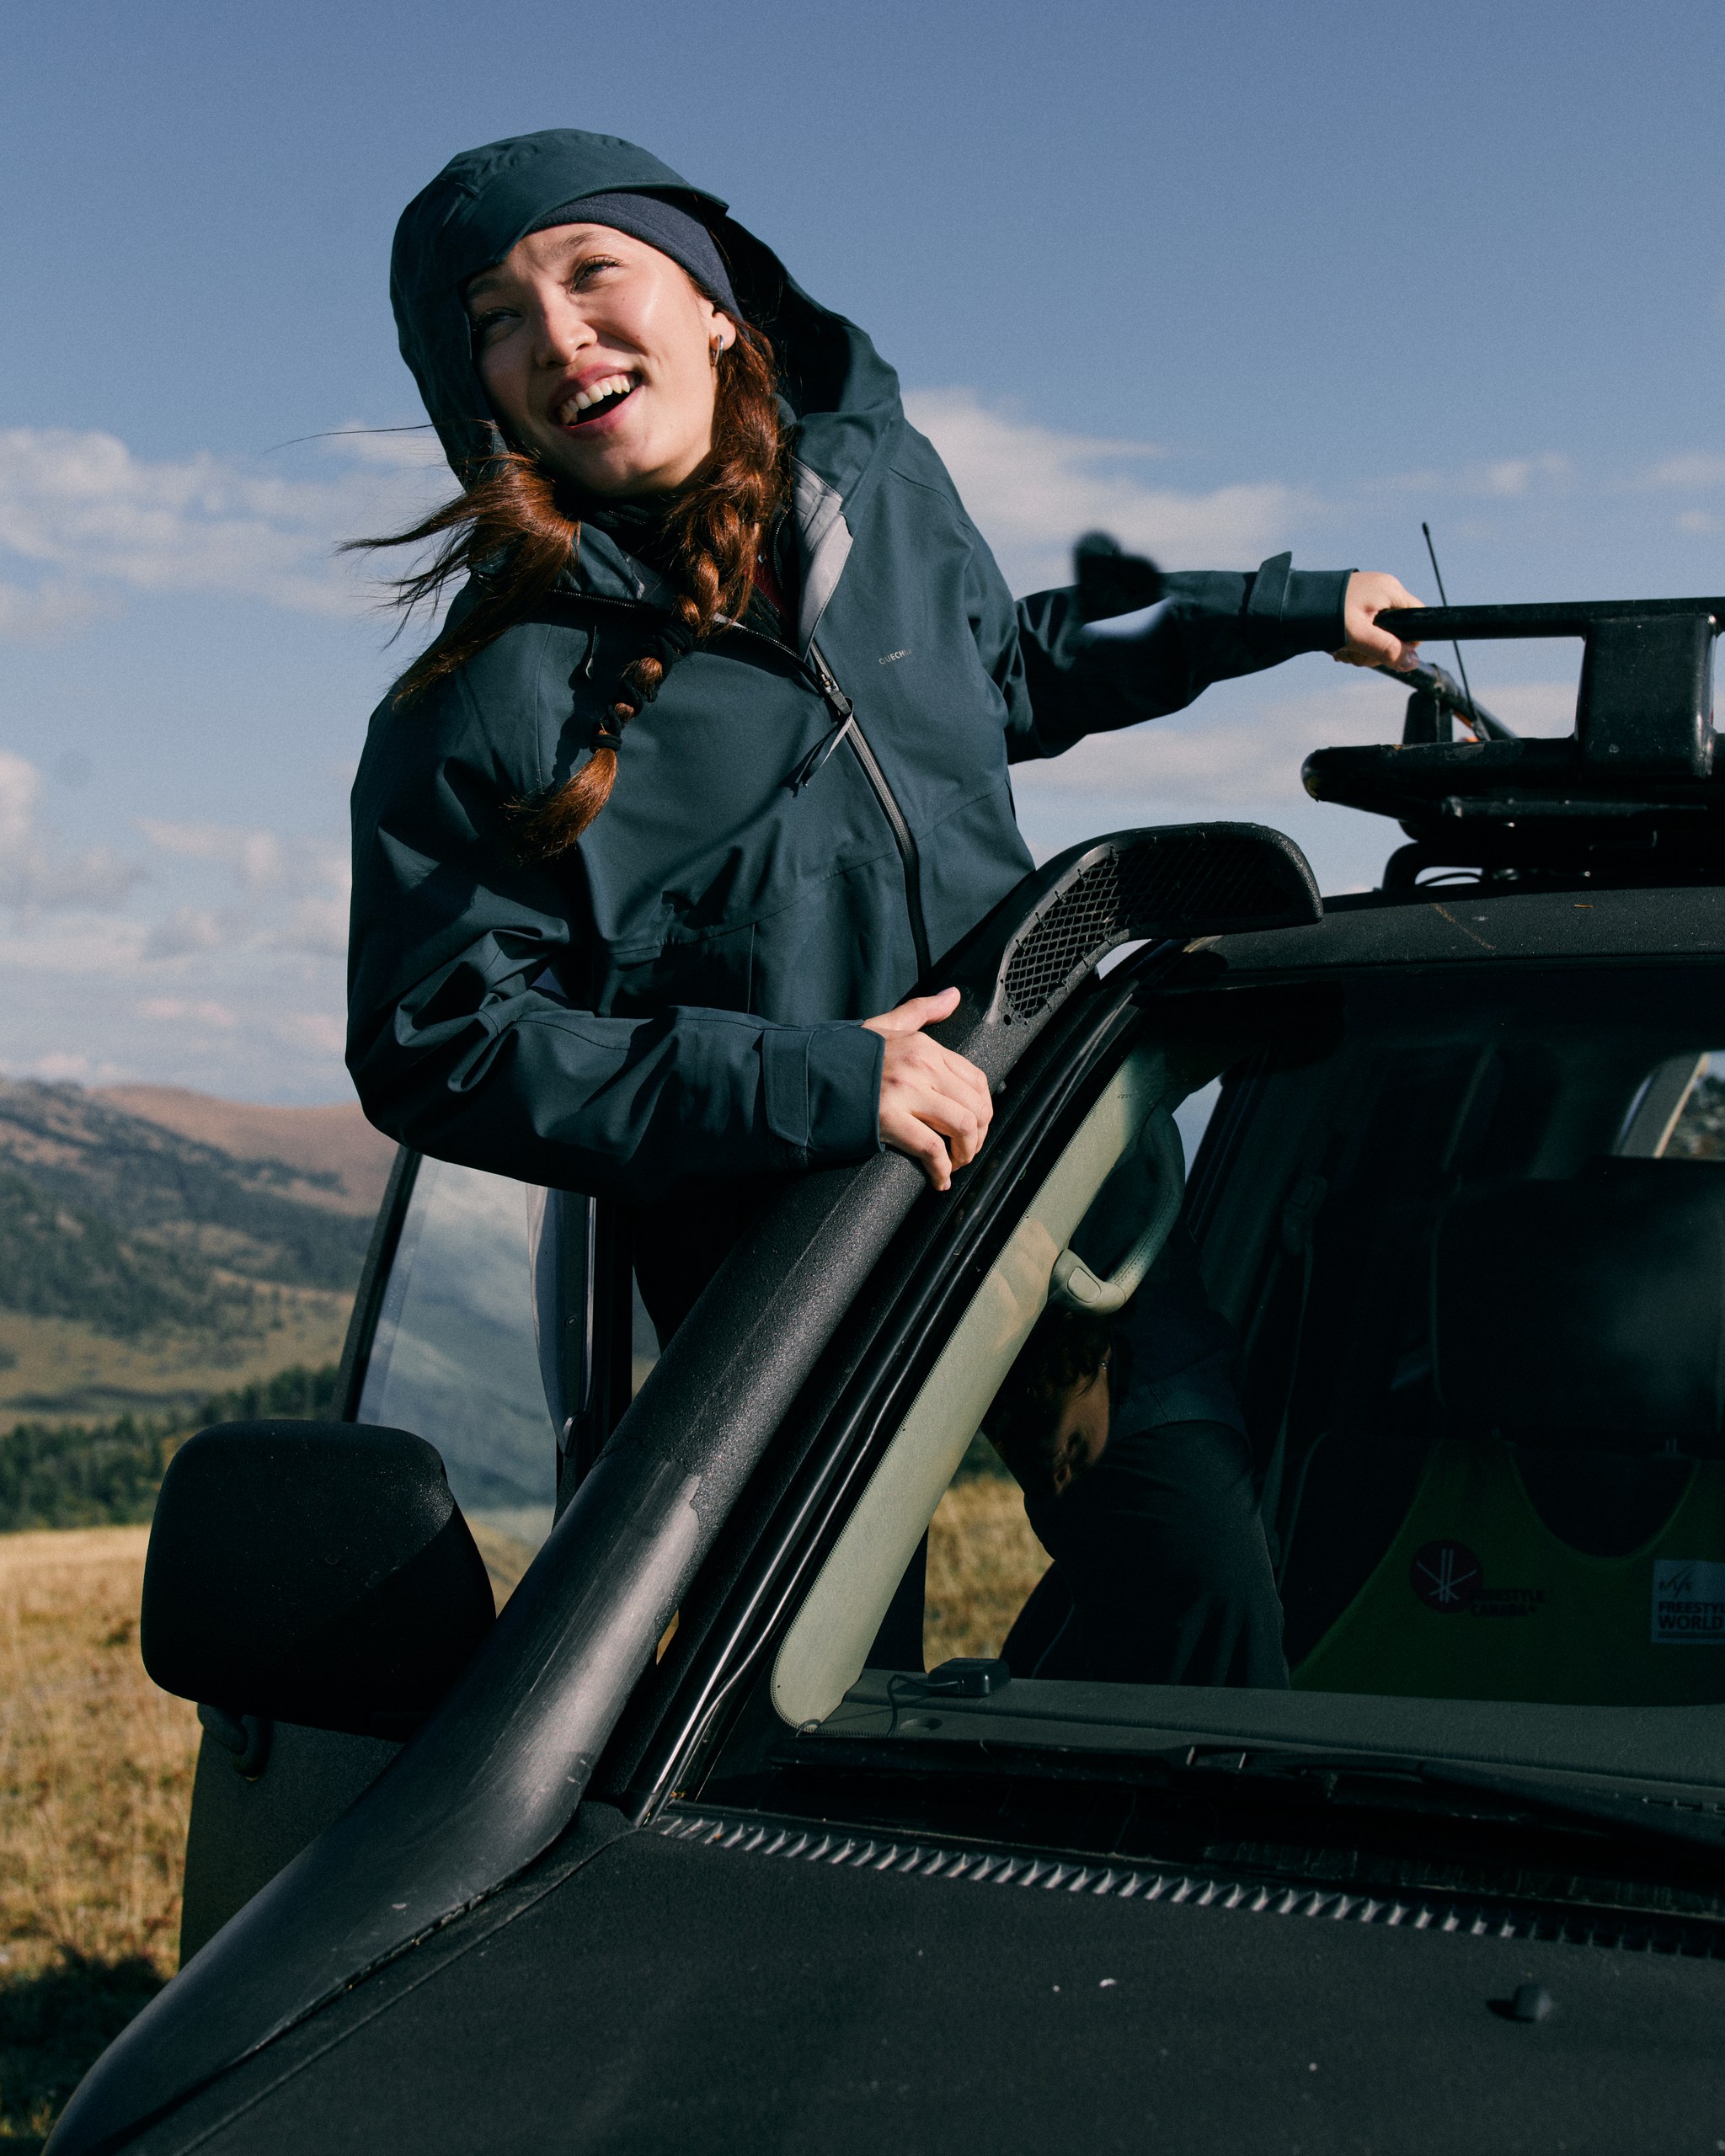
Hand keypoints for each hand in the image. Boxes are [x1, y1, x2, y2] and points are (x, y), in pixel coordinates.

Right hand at [862, 987, 993, 1191]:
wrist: (801, 1077)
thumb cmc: (842, 1056)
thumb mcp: (884, 1026)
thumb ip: (921, 1011)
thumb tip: (952, 996)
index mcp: (924, 1045)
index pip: (976, 1079)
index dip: (984, 1110)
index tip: (976, 1129)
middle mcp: (920, 1065)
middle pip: (975, 1106)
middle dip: (978, 1137)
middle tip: (965, 1153)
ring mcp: (904, 1091)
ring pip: (962, 1126)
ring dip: (964, 1154)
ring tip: (953, 1165)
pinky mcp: (888, 1118)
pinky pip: (932, 1148)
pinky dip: (941, 1170)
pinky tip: (938, 1179)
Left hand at [1334, 571, 1424, 670]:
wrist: (1289, 604)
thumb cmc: (1324, 613)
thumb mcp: (1359, 635)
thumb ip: (1387, 649)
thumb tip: (1412, 662)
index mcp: (1389, 590)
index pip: (1418, 616)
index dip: (1408, 640)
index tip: (1388, 653)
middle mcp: (1381, 591)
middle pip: (1396, 630)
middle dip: (1376, 650)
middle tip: (1356, 654)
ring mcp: (1367, 598)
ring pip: (1377, 634)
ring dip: (1361, 649)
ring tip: (1341, 649)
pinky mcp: (1353, 606)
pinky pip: (1362, 630)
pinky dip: (1351, 642)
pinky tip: (1335, 645)